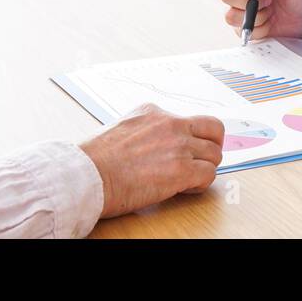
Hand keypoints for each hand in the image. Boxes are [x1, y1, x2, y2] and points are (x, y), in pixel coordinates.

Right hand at [79, 104, 223, 217]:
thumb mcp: (121, 128)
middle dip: (211, 146)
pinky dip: (201, 184)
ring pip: (214, 154)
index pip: (188, 119)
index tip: (185, 150)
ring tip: (188, 179)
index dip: (190, 138)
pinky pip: (209, 174)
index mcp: (153, 112)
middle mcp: (170, 123)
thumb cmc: (94, 159)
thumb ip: (144, 131)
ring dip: (205, 168)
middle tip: (202, 161)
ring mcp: (178, 146)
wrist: (86, 175)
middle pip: (213, 129)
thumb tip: (153, 145)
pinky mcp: (181, 170)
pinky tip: (185, 188)